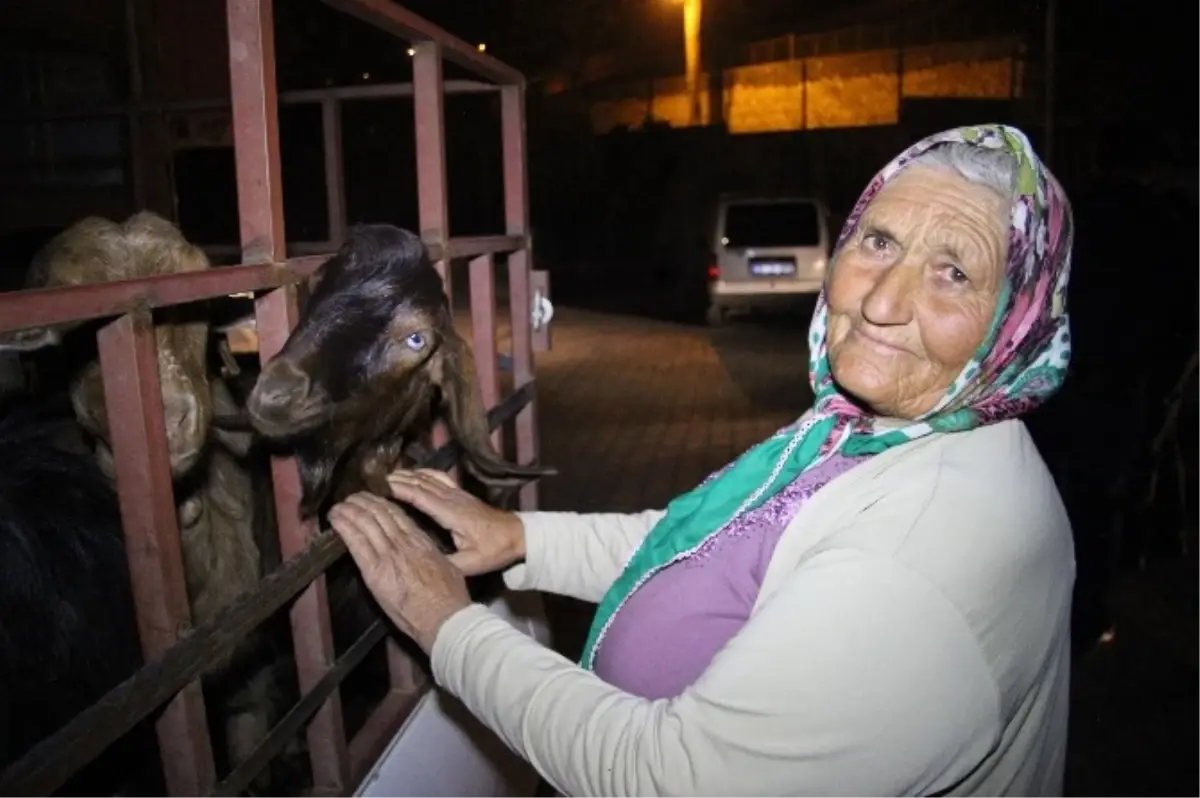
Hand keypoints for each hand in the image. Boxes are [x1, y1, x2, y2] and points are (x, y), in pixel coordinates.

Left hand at [328, 492, 470, 652]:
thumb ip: (430, 554)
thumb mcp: (446, 565)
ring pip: (366, 523)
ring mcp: (388, 555)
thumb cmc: (449, 597)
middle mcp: (403, 542)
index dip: (381, 503)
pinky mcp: (374, 571)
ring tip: (339, 505)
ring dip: (350, 510)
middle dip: (363, 502)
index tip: (371, 498)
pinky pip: (356, 542)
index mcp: (421, 540)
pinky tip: (335, 519)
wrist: (443, 616)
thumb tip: (425, 552)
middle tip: (351, 496)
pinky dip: (344, 527)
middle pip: (379, 514)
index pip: (397, 515)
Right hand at [387, 468, 525, 575]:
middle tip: (373, 481)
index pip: (421, 497)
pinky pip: (440, 477)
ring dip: (408, 475)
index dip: (400, 490)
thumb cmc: (494, 550)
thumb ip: (448, 562)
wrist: (517, 536)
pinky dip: (424, 472)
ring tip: (386, 476)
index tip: (379, 488)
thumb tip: (423, 563)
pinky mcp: (462, 493)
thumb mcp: (471, 563)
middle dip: (397, 480)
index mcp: (452, 514)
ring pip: (429, 478)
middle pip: (421, 483)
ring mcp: (458, 494)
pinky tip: (413, 473)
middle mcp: (453, 499)